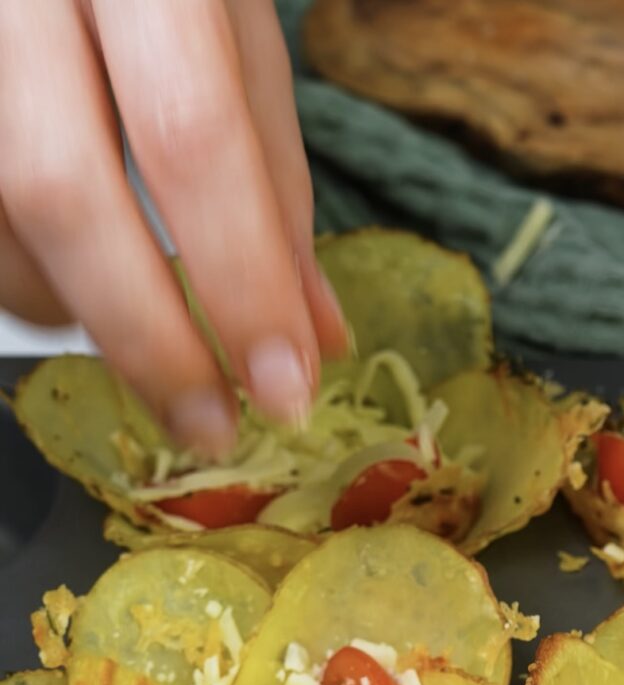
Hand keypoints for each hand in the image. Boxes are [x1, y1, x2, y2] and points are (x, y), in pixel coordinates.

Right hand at [0, 1, 346, 457]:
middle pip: (63, 193)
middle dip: (151, 340)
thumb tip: (316, 336)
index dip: (240, 280)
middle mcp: (19, 0)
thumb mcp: (237, 44)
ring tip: (148, 328)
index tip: (284, 389)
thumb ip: (276, 182)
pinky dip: (35, 281)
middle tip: (211, 426)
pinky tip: (79, 277)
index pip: (190, 139)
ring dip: (86, 314)